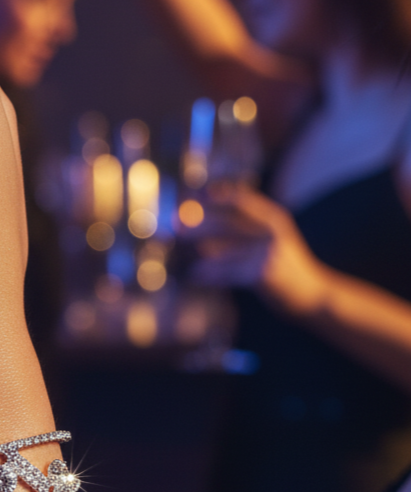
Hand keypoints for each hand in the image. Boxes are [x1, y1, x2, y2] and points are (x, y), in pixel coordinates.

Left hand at [189, 184, 328, 317]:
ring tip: (182, 250)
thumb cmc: (286, 267)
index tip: (194, 195)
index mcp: (275, 219)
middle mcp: (273, 231)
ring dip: (200, 249)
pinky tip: (196, 275)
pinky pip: (229, 272)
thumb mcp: (273, 240)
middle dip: (199, 222)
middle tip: (176, 224)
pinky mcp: (263, 273)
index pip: (242, 200)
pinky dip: (210, 274)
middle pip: (229, 222)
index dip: (217, 196)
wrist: (314, 295)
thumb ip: (246, 230)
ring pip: (226, 249)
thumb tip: (202, 227)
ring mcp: (269, 252)